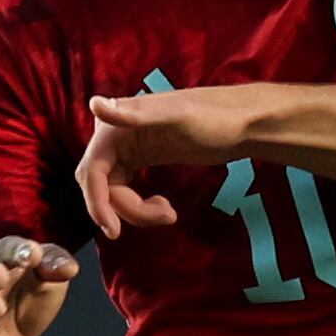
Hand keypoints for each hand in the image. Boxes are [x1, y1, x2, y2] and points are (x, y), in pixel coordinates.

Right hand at [78, 85, 278, 234]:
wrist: (243, 122)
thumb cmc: (215, 116)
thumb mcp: (177, 116)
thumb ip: (136, 114)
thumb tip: (94, 104)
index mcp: (116, 126)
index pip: (92, 171)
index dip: (97, 203)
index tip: (114, 231)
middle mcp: (116, 137)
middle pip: (101, 185)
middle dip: (125, 208)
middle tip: (164, 216)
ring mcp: (129, 149)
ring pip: (113, 191)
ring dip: (136, 210)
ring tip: (169, 213)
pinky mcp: (142, 159)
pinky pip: (126, 189)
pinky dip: (139, 205)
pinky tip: (164, 207)